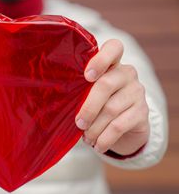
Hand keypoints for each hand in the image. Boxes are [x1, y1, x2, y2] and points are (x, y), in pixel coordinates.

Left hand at [75, 39, 149, 155]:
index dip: (100, 59)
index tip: (87, 75)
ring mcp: (137, 92)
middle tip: (78, 123)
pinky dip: (105, 138)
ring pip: (111, 109)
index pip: (114, 47)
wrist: (126, 126)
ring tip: (85, 138)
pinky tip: (97, 146)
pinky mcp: (142, 112)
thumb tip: (53, 104)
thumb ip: (79, 91)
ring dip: (94, 127)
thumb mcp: (88, 94)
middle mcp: (127, 74)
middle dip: (88, 107)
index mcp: (112, 64)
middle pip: (106, 85)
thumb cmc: (97, 105)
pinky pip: (119, 126)